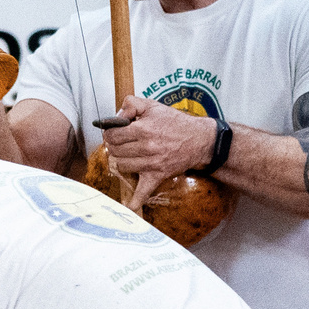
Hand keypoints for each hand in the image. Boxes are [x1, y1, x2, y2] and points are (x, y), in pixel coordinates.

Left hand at [99, 95, 214, 192]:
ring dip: (122, 161)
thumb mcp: (153, 105)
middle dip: (115, 146)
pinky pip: (143, 192)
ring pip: (122, 166)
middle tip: (121, 143)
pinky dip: (135, 200)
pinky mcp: (157, 176)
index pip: (113, 135)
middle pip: (115, 151)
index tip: (113, 133)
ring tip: (129, 155)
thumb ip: (132, 104)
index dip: (109, 133)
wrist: (199, 140)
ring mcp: (151, 163)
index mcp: (143, 129)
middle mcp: (146, 147)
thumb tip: (117, 115)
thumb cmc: (176, 123)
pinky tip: (128, 204)